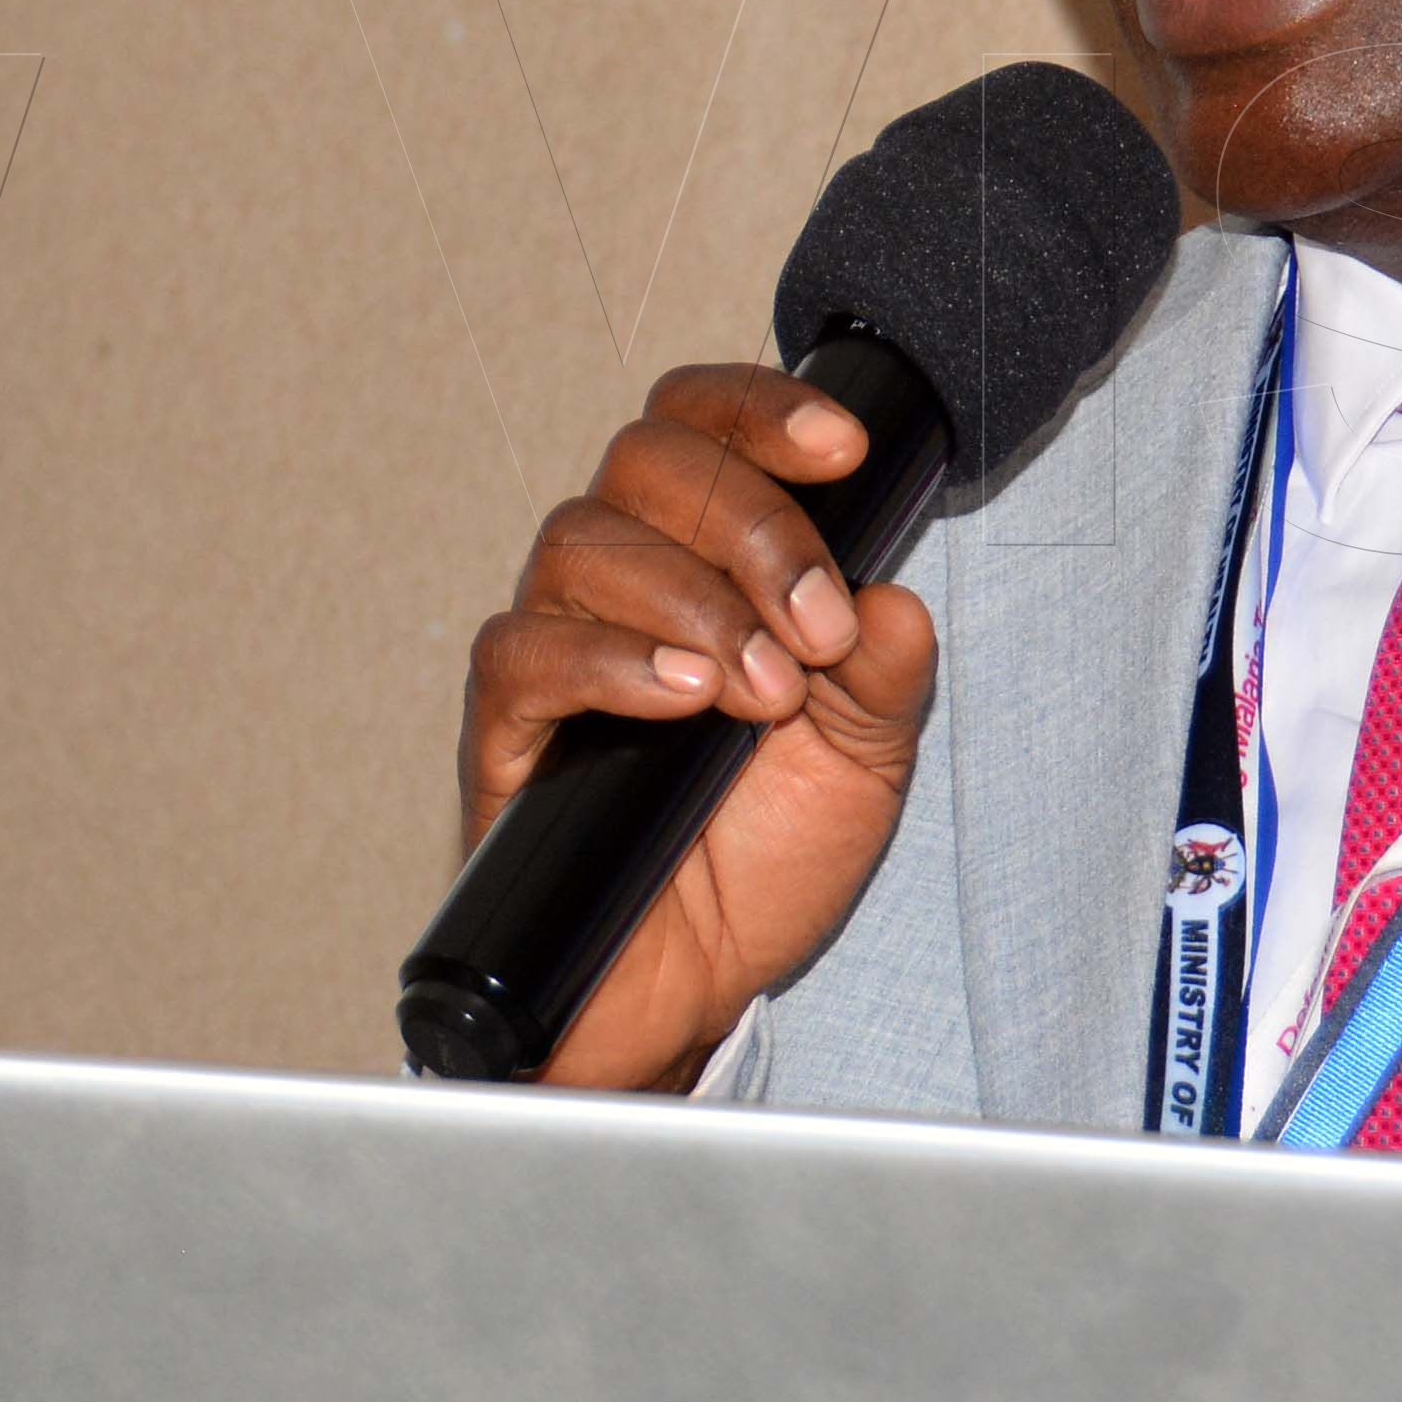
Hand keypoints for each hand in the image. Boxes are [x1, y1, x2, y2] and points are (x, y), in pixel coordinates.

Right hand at [458, 364, 946, 1093]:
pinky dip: (610, 662)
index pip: (701, 423)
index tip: (845, 450)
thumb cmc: (759, 863)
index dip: (763, 410)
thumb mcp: (863, 764)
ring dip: (695, 601)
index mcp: (702, 558)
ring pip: (584, 539)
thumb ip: (884, 675)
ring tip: (764, 692)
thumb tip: (895, 599)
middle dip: (752, 523)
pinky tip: (684, 701)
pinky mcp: (506, 728)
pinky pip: (523, 650)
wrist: (691, 991)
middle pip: (645, 459)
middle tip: (817, 626)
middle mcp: (619, 582)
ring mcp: (555, 648)